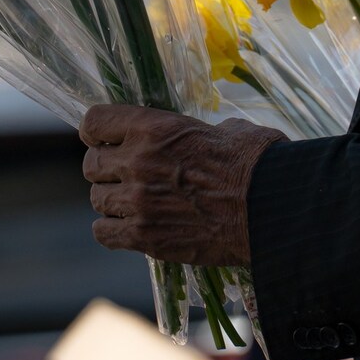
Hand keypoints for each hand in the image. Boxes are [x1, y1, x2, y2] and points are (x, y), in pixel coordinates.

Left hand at [80, 105, 284, 265]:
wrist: (268, 207)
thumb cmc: (254, 161)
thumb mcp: (220, 129)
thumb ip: (187, 134)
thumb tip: (186, 139)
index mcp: (153, 127)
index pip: (94, 122)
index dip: (96, 131)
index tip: (102, 138)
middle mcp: (137, 162)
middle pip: (91, 165)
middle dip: (105, 168)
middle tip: (122, 173)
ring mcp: (138, 203)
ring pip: (97, 199)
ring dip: (111, 199)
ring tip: (132, 201)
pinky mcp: (145, 238)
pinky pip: (104, 232)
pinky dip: (112, 229)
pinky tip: (128, 225)